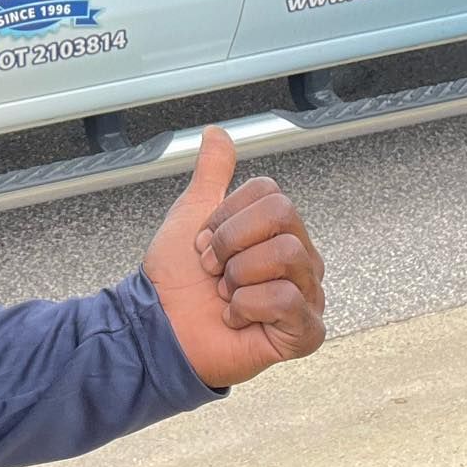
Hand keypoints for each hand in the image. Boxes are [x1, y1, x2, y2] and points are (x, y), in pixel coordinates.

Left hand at [142, 128, 324, 388]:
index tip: (205, 243)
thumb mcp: (193, 213)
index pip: (271, 194)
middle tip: (214, 269)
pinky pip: (286, 299)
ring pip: (286, 255)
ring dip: (238, 275)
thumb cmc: (178, 278)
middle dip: (232, 241)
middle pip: (283, 216)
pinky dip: (247, 306)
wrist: (160, 329)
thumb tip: (217, 132)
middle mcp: (301, 260)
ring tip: (225, 294)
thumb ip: (212, 173)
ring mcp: (307, 296)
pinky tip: (235, 318)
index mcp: (279, 231)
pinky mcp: (304, 334)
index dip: (228, 216)